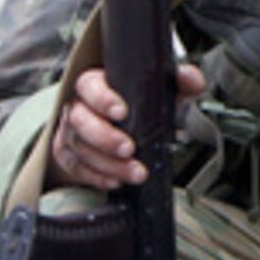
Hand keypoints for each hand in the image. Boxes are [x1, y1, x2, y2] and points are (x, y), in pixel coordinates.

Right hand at [47, 63, 205, 190]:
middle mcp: (78, 106)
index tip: (122, 112)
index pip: (90, 85)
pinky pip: (75, 168)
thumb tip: (192, 78)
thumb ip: (181, 80)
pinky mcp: (67, 154)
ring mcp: (69, 132)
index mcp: (96, 84)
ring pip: (79, 148)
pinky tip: (115, 181)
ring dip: (107, 164)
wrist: (123, 124)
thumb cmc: (141, 102)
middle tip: (129, 149)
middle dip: (105, 138)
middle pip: (79, 120)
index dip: (103, 99)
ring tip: (134, 172)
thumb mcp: (163, 89)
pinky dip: (96, 177)